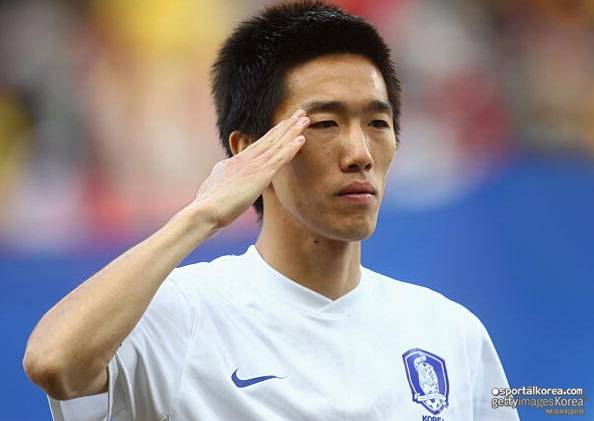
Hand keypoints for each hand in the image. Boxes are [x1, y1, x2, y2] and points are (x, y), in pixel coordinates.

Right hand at [190, 109, 308, 228]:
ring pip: (277, 144)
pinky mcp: (260, 175)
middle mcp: (246, 159)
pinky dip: (291, 147)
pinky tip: (302, 139)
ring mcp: (253, 165)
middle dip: (286, 125)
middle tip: (300, 113)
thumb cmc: (208, 203)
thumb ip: (222, 174)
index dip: (274, 133)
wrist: (205, 211)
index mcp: (236, 161)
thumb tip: (223, 169)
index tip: (285, 123)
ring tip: (305, 118)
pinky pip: (280, 158)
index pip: (259, 144)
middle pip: (270, 138)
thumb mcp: (214, 183)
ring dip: (293, 131)